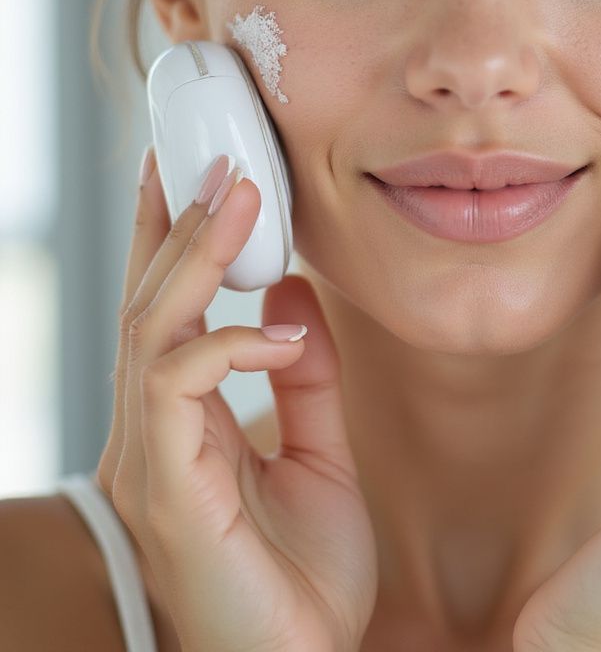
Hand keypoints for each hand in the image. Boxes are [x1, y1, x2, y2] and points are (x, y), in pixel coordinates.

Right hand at [95, 150, 377, 651]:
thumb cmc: (302, 575)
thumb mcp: (320, 454)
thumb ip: (305, 378)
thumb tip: (294, 296)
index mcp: (183, 423)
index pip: (169, 310)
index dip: (174, 237)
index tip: (193, 171)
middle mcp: (153, 434)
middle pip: (148, 304)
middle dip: (179, 224)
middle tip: (221, 157)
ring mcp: (152, 461)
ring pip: (151, 329)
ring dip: (195, 256)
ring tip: (239, 198)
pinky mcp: (168, 489)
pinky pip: (175, 387)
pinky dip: (224, 343)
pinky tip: (276, 332)